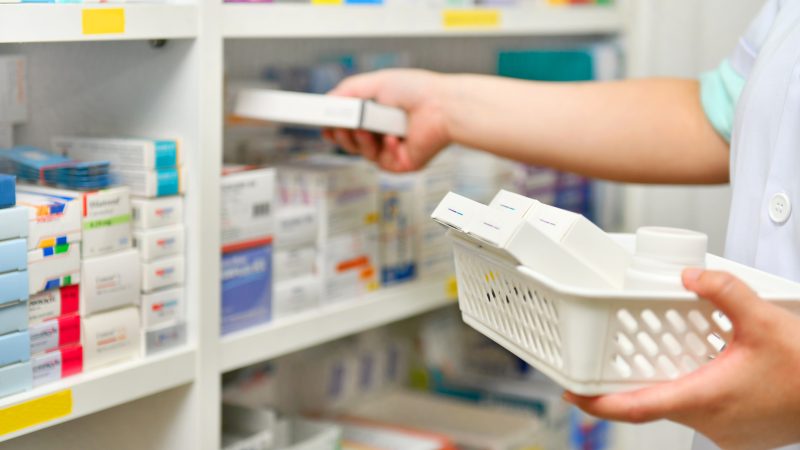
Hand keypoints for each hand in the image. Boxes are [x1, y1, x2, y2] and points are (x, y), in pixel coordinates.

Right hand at [324, 69, 450, 171]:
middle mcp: (383, 132)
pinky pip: (382, 162)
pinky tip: (394, 137)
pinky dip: (385, 148)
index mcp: (377, 114)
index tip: (324, 125)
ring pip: (361, 154)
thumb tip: (326, 102)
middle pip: (349, 143)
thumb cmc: (415, 90)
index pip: (348, 125)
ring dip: (359, 141)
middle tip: (338, 126)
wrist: (442, 105)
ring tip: (364, 128)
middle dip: (341, 135)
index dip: (334, 127)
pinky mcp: (402, 164)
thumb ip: (346, 92)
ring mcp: (392, 150)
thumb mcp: (373, 83)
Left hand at [564, 269, 799, 449]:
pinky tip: (709, 369)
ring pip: (680, 406)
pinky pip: (704, 412)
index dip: (597, 403)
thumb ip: (724, 291)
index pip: (635, 408)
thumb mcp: (764, 320)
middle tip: (616, 357)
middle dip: (632, 381)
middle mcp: (709, 422)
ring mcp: (725, 434)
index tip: (571, 393)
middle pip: (653, 403)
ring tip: (672, 354)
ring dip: (671, 383)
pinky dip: (697, 391)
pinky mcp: (740, 435)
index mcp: (703, 398)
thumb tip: (690, 274)